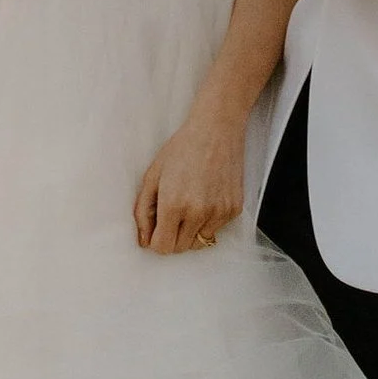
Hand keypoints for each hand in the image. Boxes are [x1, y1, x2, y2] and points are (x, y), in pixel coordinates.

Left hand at [135, 107, 247, 252]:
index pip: (162, 247)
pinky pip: (216, 230)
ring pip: (200, 243)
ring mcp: (219, 212)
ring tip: (189, 205)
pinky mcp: (234, 209)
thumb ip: (143, 211)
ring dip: (190, 232)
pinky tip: (205, 198)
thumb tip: (143, 240)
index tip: (156, 229)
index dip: (155, 241)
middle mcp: (198, 213)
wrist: (216, 129)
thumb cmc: (182, 148)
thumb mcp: (152, 176)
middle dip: (172, 237)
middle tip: (171, 215)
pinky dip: (208, 222)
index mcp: (173, 205)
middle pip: (180, 248)